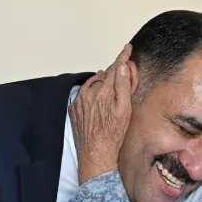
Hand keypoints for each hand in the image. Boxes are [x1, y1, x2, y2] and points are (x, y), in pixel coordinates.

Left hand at [70, 44, 135, 182]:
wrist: (95, 153)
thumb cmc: (113, 134)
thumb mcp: (125, 110)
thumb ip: (123, 86)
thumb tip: (123, 67)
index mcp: (104, 91)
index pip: (115, 68)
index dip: (122, 57)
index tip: (127, 48)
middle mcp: (89, 93)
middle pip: (104, 75)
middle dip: (114, 73)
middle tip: (123, 76)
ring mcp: (79, 100)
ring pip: (93, 83)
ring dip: (102, 83)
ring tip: (110, 91)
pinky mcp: (74, 108)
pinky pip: (84, 94)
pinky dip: (91, 93)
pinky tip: (98, 100)